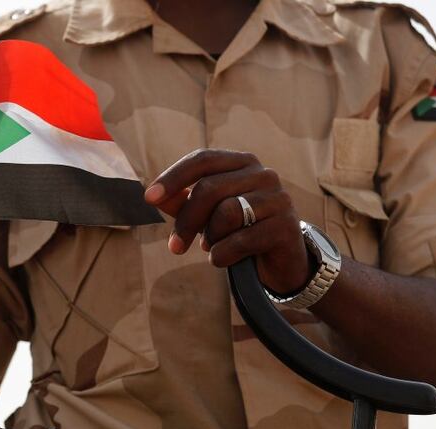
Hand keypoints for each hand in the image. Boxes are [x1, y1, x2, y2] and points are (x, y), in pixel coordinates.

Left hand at [144, 149, 311, 294]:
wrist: (280, 261)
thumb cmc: (239, 231)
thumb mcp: (207, 216)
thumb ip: (182, 203)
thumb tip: (153, 196)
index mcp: (242, 163)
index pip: (202, 160)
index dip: (173, 177)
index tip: (149, 198)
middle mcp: (263, 174)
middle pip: (209, 189)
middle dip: (186, 221)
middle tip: (175, 247)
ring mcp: (278, 198)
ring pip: (226, 213)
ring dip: (210, 238)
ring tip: (212, 248)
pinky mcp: (286, 226)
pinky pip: (241, 240)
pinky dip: (223, 254)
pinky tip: (223, 259)